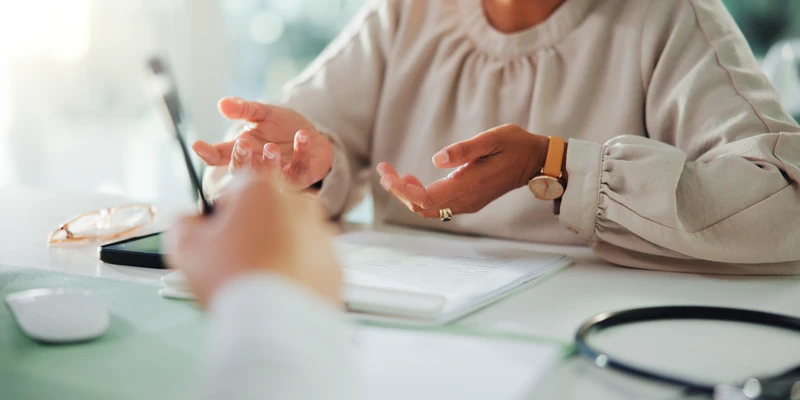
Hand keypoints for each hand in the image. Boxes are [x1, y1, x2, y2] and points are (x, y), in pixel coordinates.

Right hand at [164, 174, 341, 306]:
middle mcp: (300, 204)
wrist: (277, 323)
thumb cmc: (230, 277)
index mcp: (263, 189)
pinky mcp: (336, 265)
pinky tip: (281, 293)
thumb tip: (189, 222)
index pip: (238, 186)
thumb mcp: (187, 248)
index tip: (217, 234)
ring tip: (260, 281)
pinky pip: (312, 263)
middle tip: (237, 260)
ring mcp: (323, 235)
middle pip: (270, 208)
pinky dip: (299, 273)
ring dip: (279, 249)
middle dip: (254, 227)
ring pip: (294, 235)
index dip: (223, 209)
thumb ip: (183, 224)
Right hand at [192, 97, 333, 189]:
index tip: (197, 145)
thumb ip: (244, 109)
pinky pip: (299, 170)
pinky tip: (302, 135)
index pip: (219, 157)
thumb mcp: (264, 113)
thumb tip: (222, 103)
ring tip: (271, 147)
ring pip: (269, 177)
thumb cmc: (284, 128)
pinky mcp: (301, 177)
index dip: (207, 153)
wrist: (314, 139)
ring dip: (269, 162)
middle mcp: (258, 167)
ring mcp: (279, 176)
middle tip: (242, 143)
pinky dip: (301, 151)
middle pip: (242, 171)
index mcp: (244, 153)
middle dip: (241, 159)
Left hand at [376, 124, 548, 217]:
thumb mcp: (492, 138)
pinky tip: (412, 180)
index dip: (402, 189)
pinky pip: (437, 205)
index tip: (387, 173)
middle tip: (384, 170)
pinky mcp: (467, 200)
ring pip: (428, 209)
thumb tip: (437, 159)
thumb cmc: (515, 145)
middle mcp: (466, 200)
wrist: (535, 161)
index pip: (426, 198)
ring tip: (393, 173)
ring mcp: (467, 203)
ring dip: (407, 194)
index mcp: (469, 186)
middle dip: (399, 191)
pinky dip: (419, 195)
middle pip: (422, 207)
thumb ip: (465, 150)